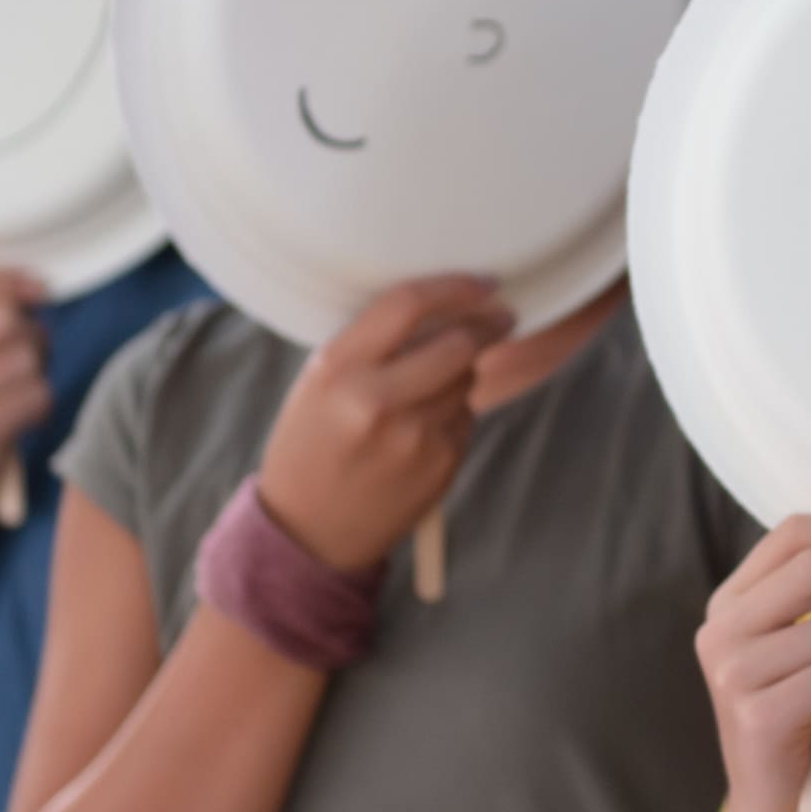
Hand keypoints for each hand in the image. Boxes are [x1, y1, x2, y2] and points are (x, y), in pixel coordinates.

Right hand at [0, 266, 50, 513]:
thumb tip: (37, 287)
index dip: (5, 277)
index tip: (38, 290)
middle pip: (8, 315)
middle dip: (33, 339)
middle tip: (22, 371)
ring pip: (28, 356)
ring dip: (38, 379)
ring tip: (15, 402)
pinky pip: (37, 393)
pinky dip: (40, 410)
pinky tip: (19, 426)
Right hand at [255, 277, 513, 576]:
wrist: (310, 530)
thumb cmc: (313, 444)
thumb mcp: (320, 383)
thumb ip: (373, 344)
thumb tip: (447, 306)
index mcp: (337, 369)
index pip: (407, 304)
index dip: (455, 286)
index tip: (483, 281)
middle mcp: (375, 401)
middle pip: (457, 342)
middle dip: (486, 325)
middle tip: (500, 316)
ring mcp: (412, 436)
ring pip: (467, 379)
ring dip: (464, 372)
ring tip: (430, 388)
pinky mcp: (439, 464)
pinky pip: (465, 417)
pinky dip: (455, 413)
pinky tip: (422, 430)